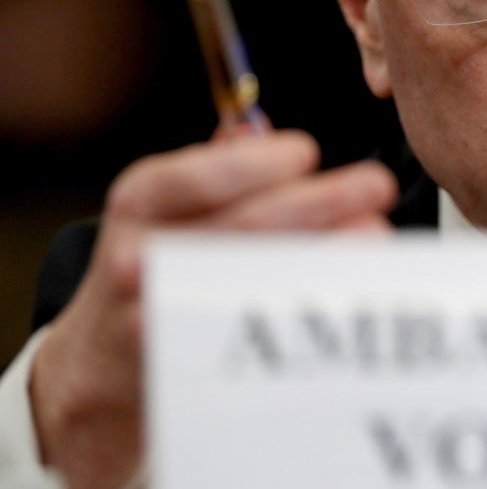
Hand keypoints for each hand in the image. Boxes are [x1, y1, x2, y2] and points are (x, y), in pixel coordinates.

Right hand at [27, 131, 396, 488]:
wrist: (107, 360)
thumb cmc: (159, 256)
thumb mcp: (168, 202)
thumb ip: (214, 163)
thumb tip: (258, 126)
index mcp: (140, 202)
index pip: (192, 177)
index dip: (254, 164)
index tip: (308, 152)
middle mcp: (142, 257)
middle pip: (239, 228)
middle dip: (319, 202)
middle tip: (377, 184)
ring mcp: (164, 315)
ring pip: (255, 282)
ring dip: (326, 253)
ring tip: (376, 232)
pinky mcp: (194, 362)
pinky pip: (258, 330)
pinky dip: (308, 304)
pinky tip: (348, 287)